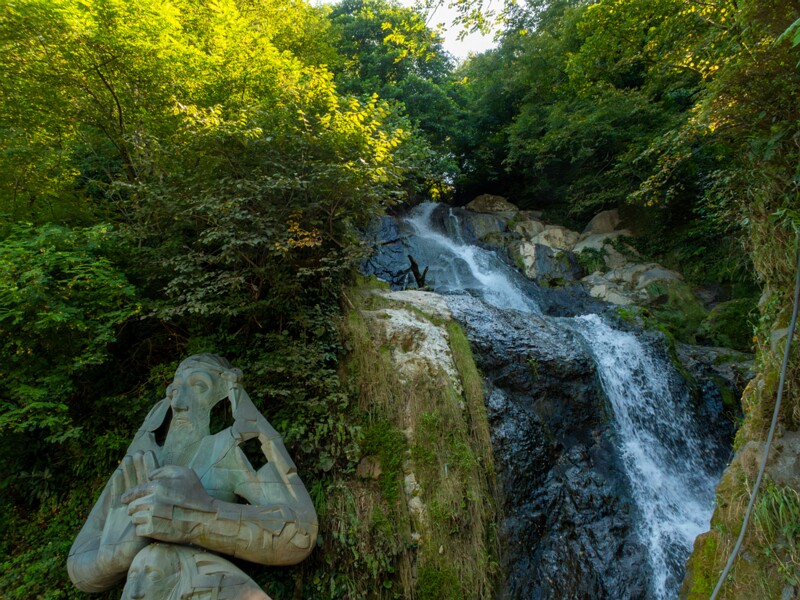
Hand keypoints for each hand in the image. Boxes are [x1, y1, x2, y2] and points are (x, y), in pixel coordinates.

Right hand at [96, 451, 157, 572]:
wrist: (104, 563)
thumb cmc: (120, 558)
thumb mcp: (132, 547)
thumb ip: (138, 536)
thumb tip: (145, 527)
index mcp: (147, 514)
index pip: (152, 489)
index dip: (152, 474)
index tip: (152, 458)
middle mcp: (138, 510)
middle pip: (141, 484)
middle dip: (142, 468)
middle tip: (141, 452)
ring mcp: (125, 510)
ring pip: (129, 487)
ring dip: (130, 472)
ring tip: (129, 457)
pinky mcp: (112, 514)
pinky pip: (116, 495)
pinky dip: (117, 484)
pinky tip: (118, 473)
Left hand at [122, 465, 214, 543]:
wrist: (205, 518)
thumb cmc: (196, 494)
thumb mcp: (185, 473)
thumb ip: (165, 470)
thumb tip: (149, 474)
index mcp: (157, 486)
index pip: (135, 490)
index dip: (128, 495)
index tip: (124, 499)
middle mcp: (152, 500)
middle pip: (131, 505)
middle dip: (134, 507)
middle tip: (140, 510)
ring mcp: (151, 516)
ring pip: (134, 518)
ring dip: (138, 519)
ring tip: (147, 519)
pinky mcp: (153, 530)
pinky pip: (138, 530)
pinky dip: (142, 530)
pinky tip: (151, 527)